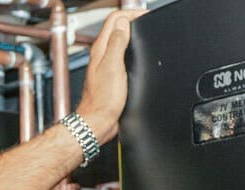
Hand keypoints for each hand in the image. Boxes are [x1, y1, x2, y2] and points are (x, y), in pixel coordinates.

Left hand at [75, 8, 147, 143]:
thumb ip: (116, 43)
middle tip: (146, 19)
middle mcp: (101, 55)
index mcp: (100, 49)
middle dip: (131, 19)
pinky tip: (136, 53)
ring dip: (131, 33)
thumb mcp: (113, 66)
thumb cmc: (102, 100)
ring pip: (118, 41)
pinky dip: (130, 49)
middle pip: (116, 28)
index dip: (130, 13)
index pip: (114, 19)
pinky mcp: (111, 75)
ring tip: (143, 31)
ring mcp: (105, 65)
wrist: (98, 122)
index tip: (144, 14)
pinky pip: (121, 55)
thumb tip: (123, 23)